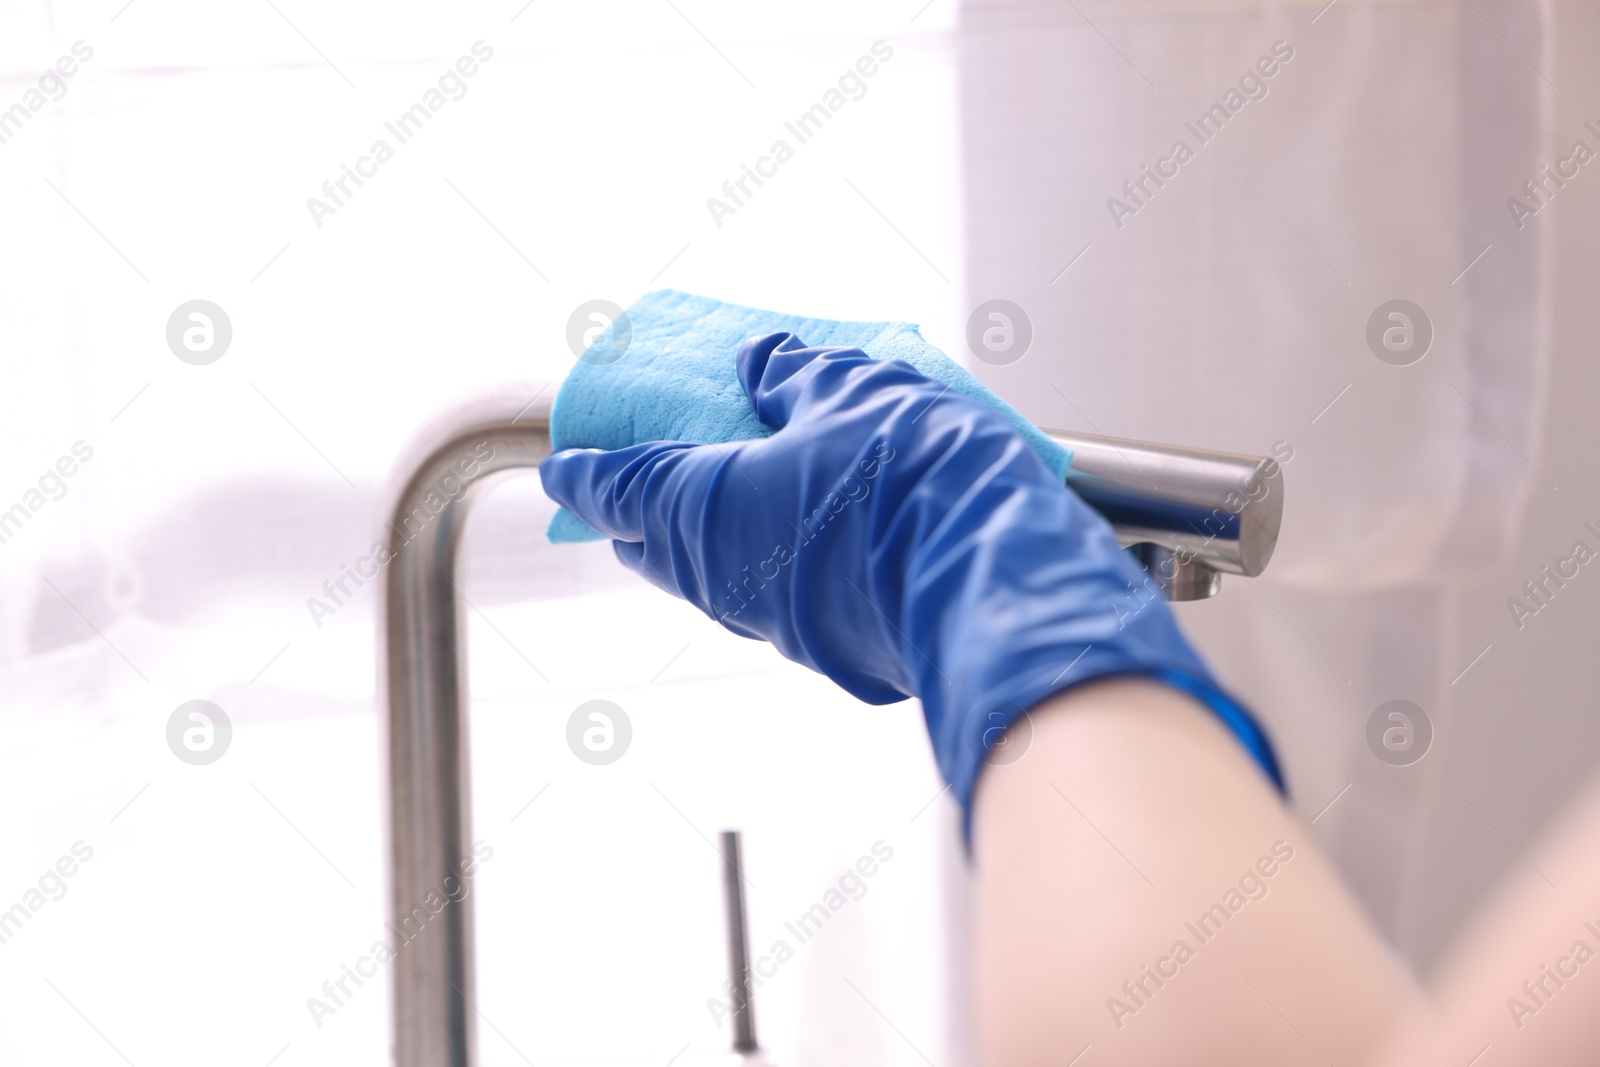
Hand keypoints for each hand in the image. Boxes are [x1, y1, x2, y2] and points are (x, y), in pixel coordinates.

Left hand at [539, 332, 1281, 826]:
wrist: (995, 580)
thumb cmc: (912, 479)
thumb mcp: (850, 393)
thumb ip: (794, 376)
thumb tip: (762, 362)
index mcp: (703, 505)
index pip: (618, 490)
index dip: (587, 475)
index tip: (564, 469)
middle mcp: (724, 578)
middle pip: (658, 546)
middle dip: (646, 512)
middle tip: (646, 480)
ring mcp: (779, 625)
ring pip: (719, 581)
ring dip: (715, 540)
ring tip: (736, 499)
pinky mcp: (835, 653)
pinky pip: (781, 603)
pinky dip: (777, 566)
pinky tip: (814, 539)